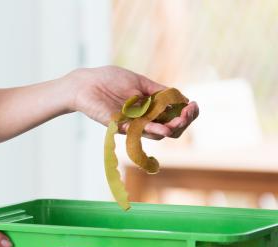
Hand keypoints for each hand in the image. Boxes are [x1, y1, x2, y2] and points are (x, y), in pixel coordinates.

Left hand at [68, 66, 198, 139]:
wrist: (85, 83)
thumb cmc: (109, 80)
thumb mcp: (140, 82)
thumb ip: (159, 91)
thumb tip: (182, 98)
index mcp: (150, 108)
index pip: (174, 117)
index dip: (187, 113)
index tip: (193, 105)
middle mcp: (143, 119)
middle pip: (170, 129)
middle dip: (183, 122)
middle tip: (188, 113)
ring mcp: (132, 125)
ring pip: (157, 134)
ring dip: (171, 128)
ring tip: (180, 121)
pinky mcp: (119, 126)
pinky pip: (138, 132)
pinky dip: (152, 130)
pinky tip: (163, 128)